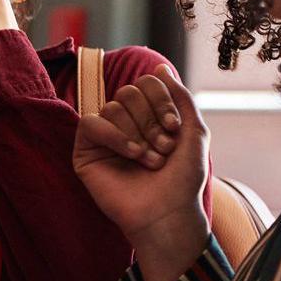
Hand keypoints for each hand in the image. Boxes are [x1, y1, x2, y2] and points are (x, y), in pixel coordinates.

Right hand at [72, 64, 210, 280]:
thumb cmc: (182, 180)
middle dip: (150, 119)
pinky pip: (91, 123)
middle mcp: (124, 123)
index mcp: (148, 116)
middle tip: (163, 148)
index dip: (161, 100)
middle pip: (129, 92)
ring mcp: (103, 137)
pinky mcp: (85, 152)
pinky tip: (131, 154)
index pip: (146, 84)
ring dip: (137, 134)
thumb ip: (182, 98)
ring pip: (112, 108)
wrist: (168, 212)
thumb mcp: (195, 132)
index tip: (174, 128)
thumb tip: (160, 67)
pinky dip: (114, 136)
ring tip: (149, 159)